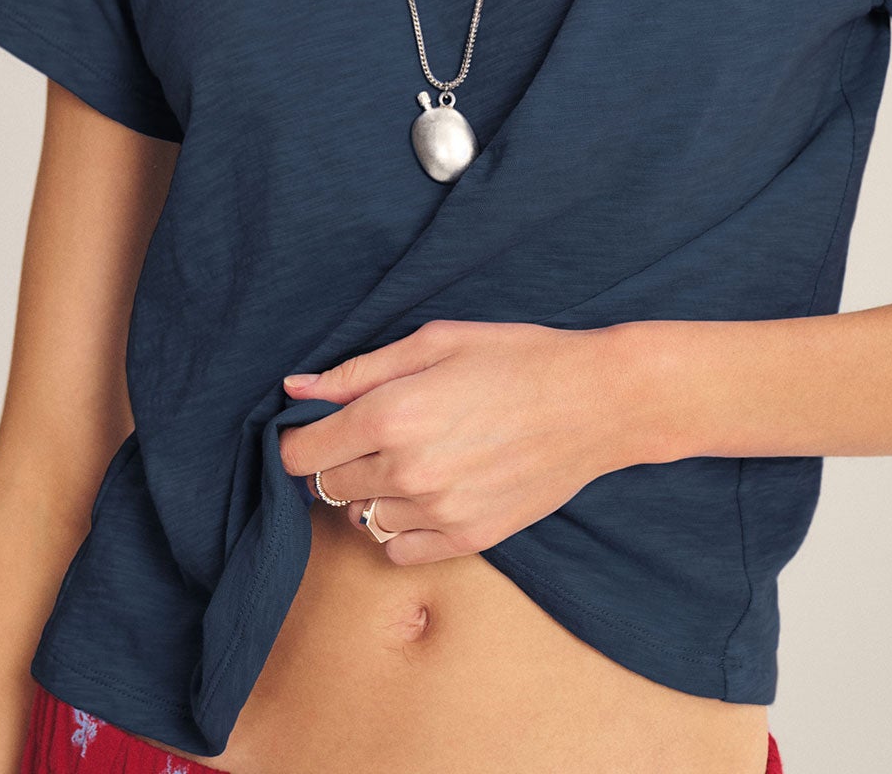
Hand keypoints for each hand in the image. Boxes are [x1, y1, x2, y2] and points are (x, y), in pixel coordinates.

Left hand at [278, 317, 626, 564]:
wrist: (595, 401)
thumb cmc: (516, 357)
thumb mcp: (436, 341)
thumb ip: (358, 370)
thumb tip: (296, 389)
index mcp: (393, 413)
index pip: (302, 454)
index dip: (297, 440)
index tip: (308, 429)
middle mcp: (408, 470)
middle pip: (328, 486)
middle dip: (337, 460)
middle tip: (370, 433)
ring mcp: (439, 510)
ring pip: (362, 517)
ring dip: (371, 492)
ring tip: (409, 458)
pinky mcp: (469, 538)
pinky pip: (399, 549)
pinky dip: (400, 526)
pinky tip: (426, 492)